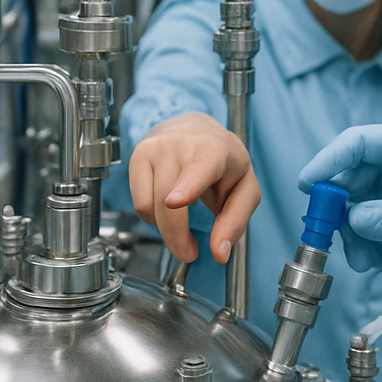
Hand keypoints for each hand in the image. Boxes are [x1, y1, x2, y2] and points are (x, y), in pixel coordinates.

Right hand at [129, 113, 259, 263]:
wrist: (195, 128)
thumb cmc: (223, 160)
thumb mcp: (244, 188)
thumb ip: (235, 221)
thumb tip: (220, 253)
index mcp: (214, 151)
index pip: (200, 169)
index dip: (187, 187)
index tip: (175, 202)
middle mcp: (181, 145)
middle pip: (168, 204)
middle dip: (177, 237)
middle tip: (189, 252)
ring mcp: (156, 148)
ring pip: (150, 207)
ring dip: (165, 228)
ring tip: (182, 221)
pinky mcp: (138, 156)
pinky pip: (138, 203)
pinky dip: (151, 216)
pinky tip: (166, 206)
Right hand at [297, 122, 381, 281]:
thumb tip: (355, 219)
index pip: (360, 142)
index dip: (330, 159)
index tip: (309, 185)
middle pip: (345, 177)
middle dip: (336, 209)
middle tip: (331, 236)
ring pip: (347, 209)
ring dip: (348, 236)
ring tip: (368, 261)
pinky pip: (358, 231)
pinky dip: (361, 249)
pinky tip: (380, 263)